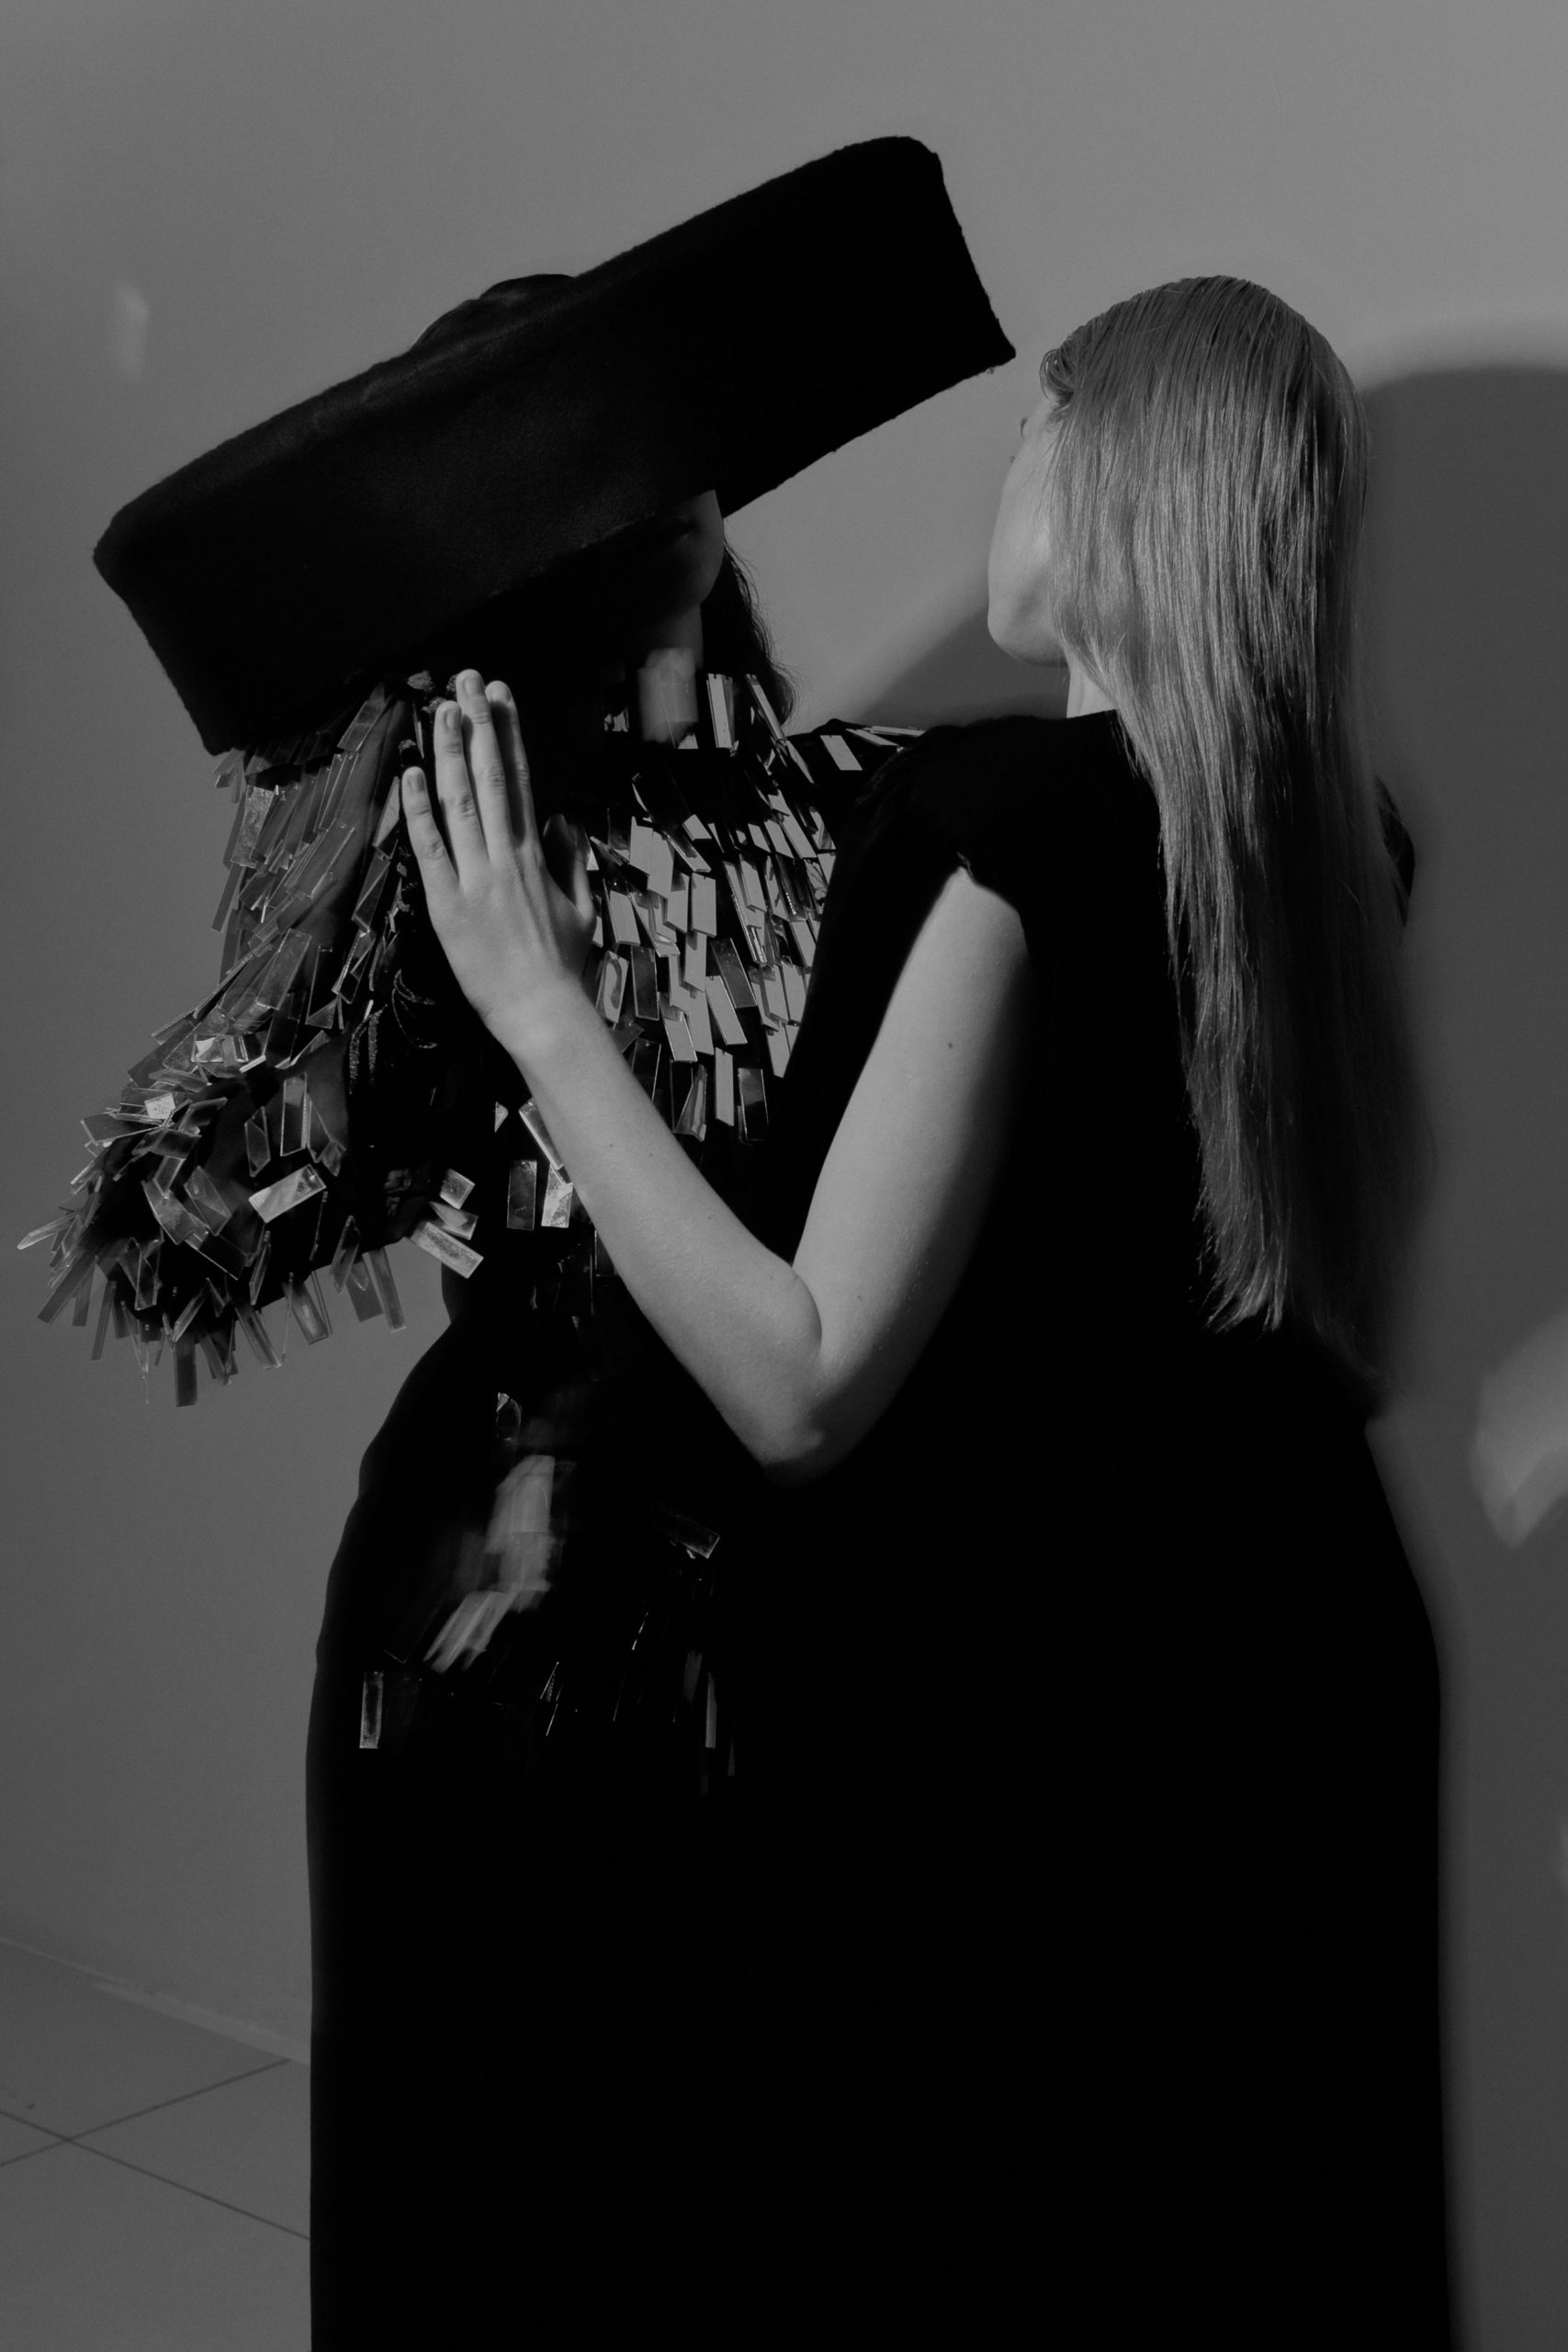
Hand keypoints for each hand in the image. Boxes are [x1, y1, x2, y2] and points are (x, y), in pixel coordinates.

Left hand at [400, 671, 595, 1044]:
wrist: (543, 1010)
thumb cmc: (564, 966)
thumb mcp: (582, 908)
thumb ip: (571, 861)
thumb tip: (561, 820)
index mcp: (536, 856)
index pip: (520, 780)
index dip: (508, 734)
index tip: (499, 696)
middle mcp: (506, 857)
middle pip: (489, 777)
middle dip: (477, 724)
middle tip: (465, 679)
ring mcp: (476, 878)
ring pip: (460, 801)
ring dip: (448, 752)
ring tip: (438, 708)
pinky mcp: (449, 904)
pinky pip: (431, 848)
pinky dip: (419, 809)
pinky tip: (411, 773)